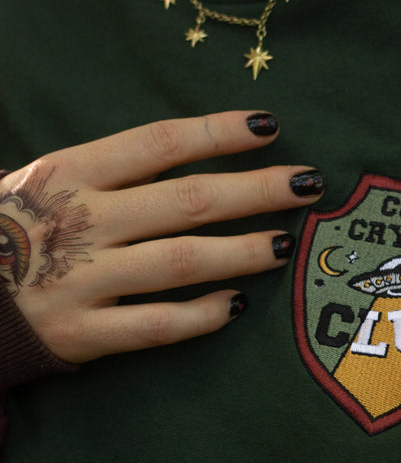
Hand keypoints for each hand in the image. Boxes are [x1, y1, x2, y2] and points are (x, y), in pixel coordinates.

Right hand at [0, 111, 322, 362]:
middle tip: (309, 184)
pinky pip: (155, 326)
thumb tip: (195, 150)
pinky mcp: (80, 334)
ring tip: (287, 245)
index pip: (160, 143)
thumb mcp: (43, 180)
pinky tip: (237, 307)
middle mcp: (83, 221)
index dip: (219, 133)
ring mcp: (81, 280)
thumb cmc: (7, 228)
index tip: (270, 128)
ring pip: (181, 261)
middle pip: (188, 200)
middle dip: (256, 190)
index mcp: (72, 173)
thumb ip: (109, 170)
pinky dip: (200, 316)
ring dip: (242, 252)